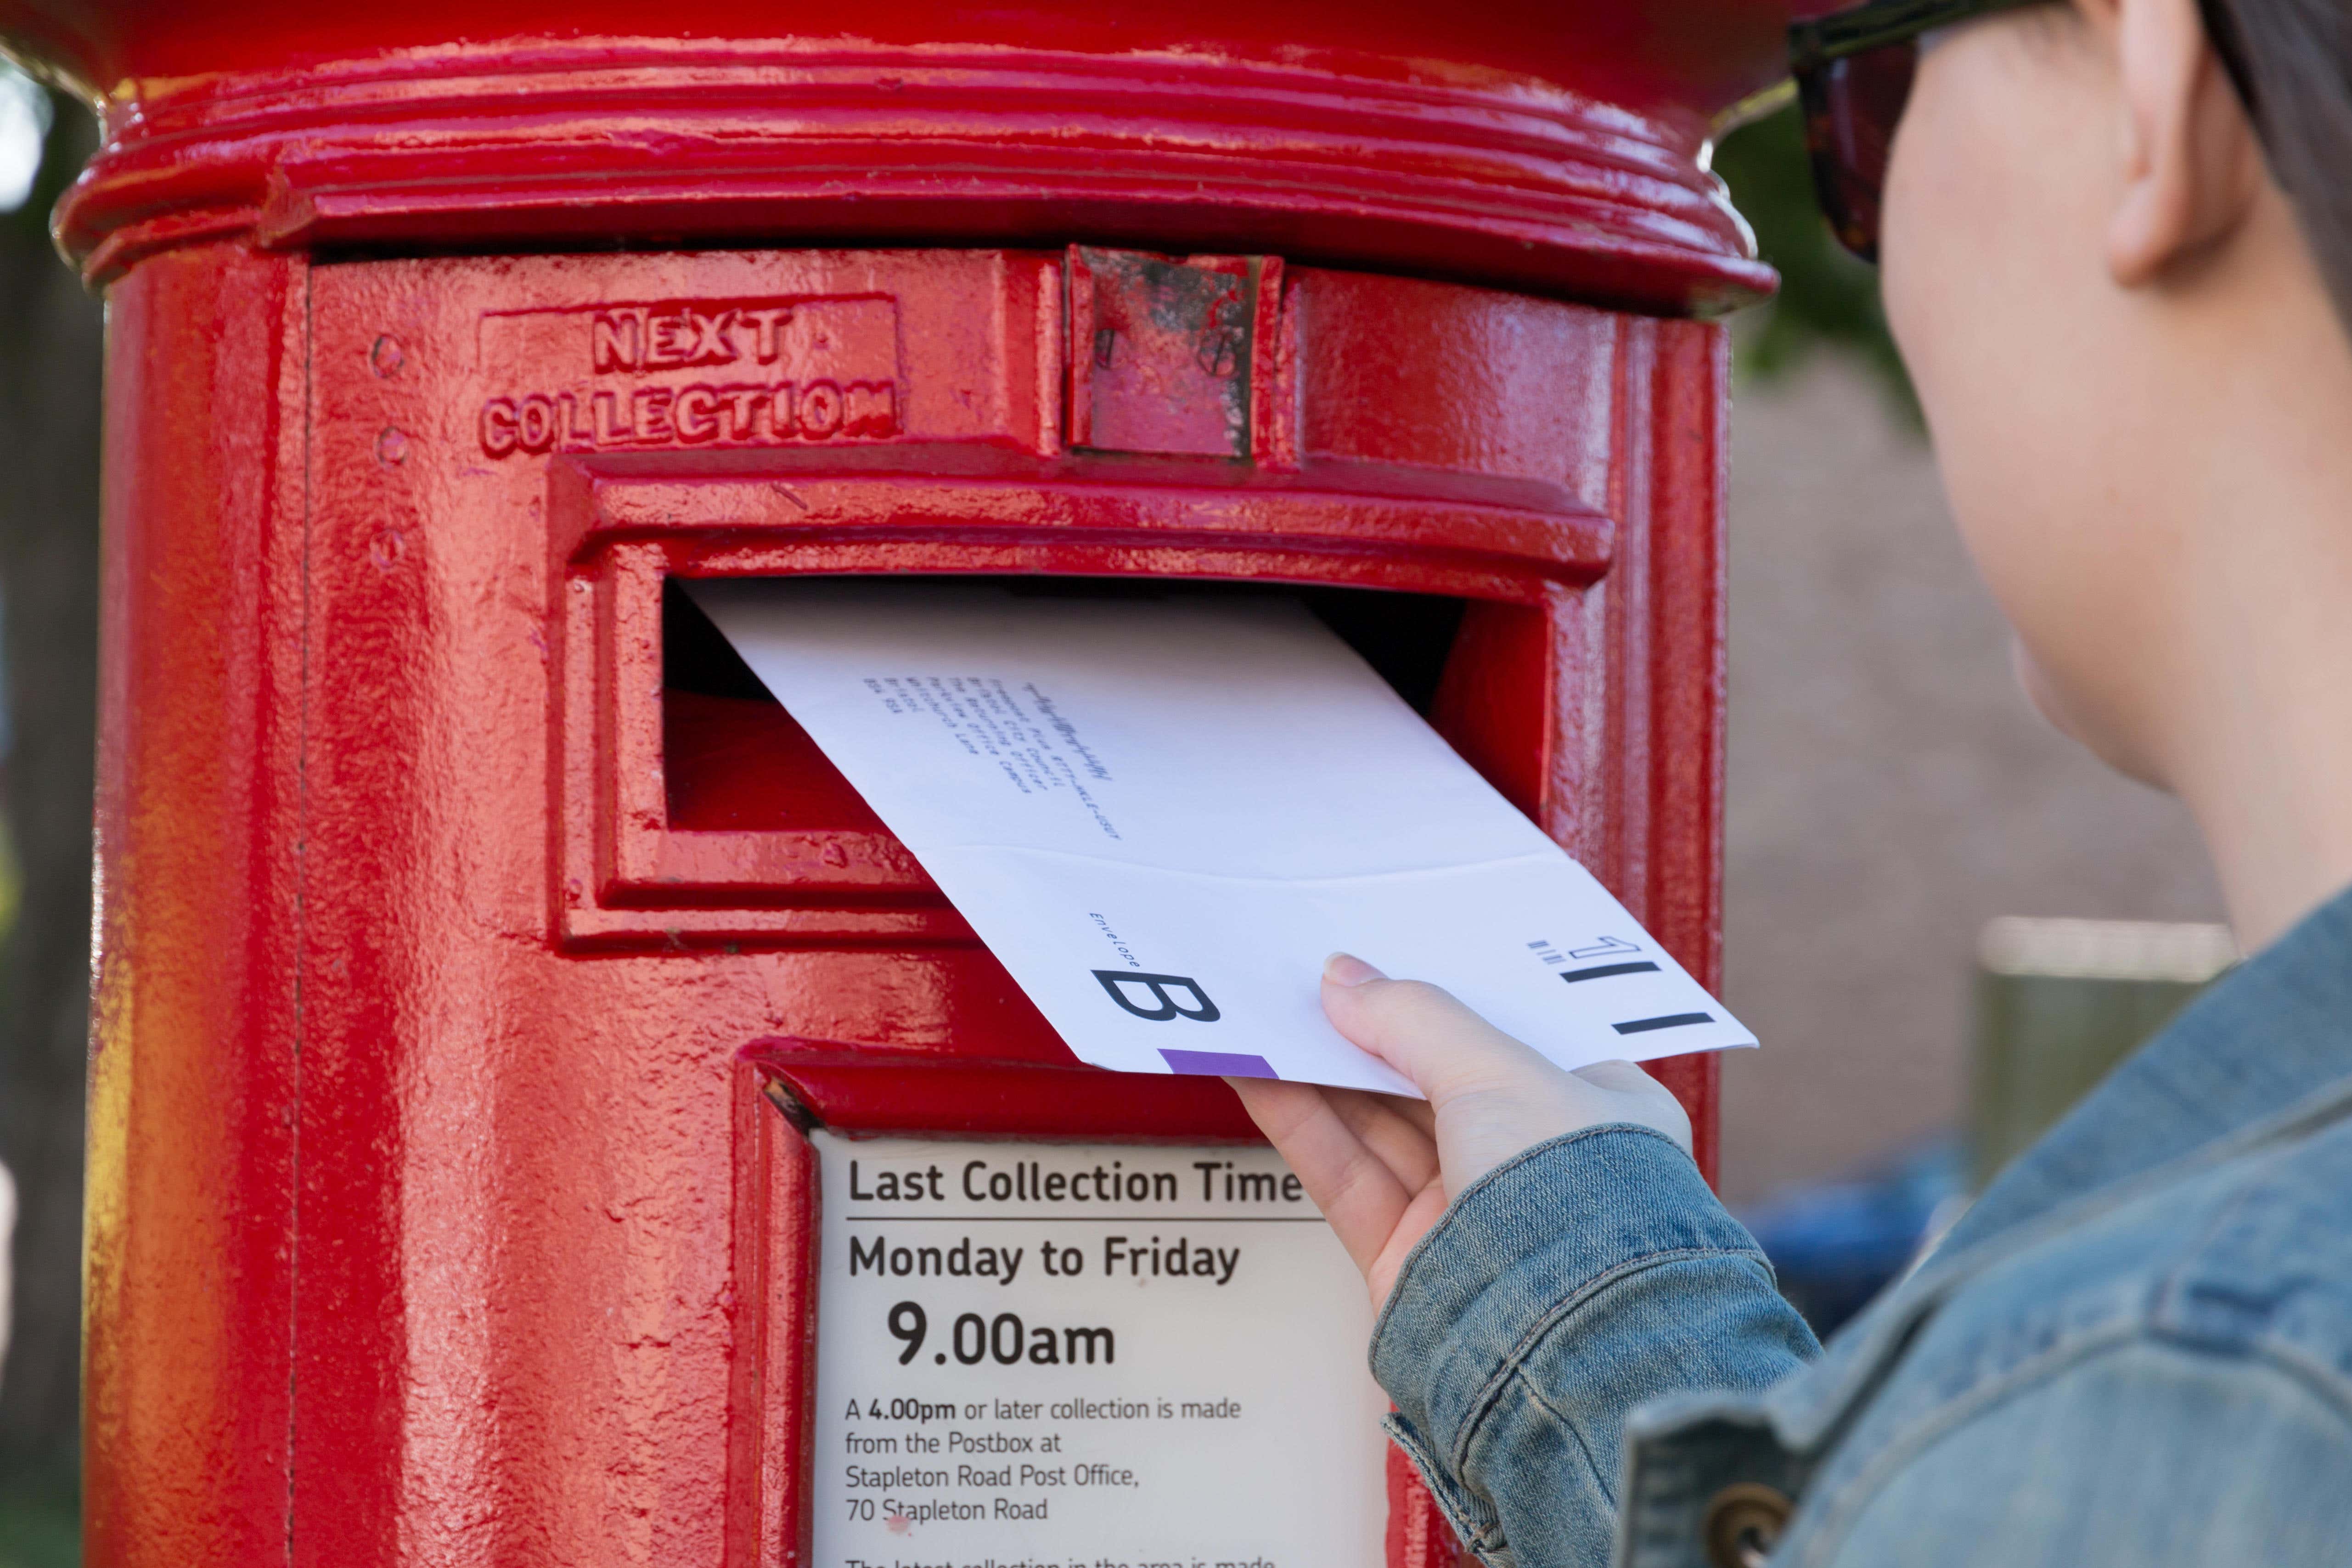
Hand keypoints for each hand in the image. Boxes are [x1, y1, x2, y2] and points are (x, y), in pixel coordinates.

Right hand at [1228, 953, 1692, 1308]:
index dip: (1444, 998)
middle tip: (1305, 981)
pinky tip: (1258, 1077)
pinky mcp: (1410, 1261)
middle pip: (1433, 1080)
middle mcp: (1538, 1166)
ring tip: (1262, 1015)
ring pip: (1380, 1127)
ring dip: (1318, 1071)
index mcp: (1598, 1115)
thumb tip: (1347, 979)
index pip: (1510, 1038)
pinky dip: (1302, 1124)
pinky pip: (1346, 1176)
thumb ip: (1416, 1020)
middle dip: (1368, 1032)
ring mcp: (1473, 1217)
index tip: (1387, 961)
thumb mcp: (1500, 1075)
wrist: (1558, 1350)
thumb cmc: (1574, 1205)